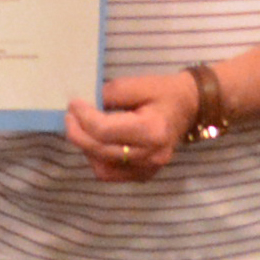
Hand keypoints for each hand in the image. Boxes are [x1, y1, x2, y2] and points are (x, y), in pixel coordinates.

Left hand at [65, 70, 198, 183]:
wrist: (190, 106)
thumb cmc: (166, 92)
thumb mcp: (139, 84)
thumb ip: (110, 94)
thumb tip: (85, 105)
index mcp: (152, 130)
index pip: (105, 130)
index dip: (83, 117)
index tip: (73, 103)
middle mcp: (151, 155)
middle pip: (100, 151)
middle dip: (78, 133)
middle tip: (69, 117)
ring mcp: (148, 169)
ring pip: (102, 169)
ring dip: (87, 149)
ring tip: (82, 130)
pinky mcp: (145, 175)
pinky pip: (112, 175)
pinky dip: (98, 160)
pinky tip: (96, 143)